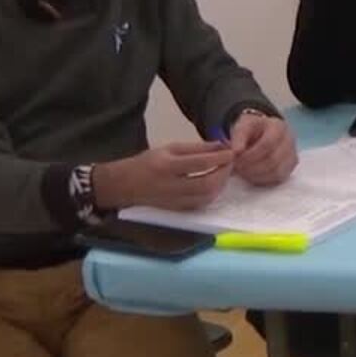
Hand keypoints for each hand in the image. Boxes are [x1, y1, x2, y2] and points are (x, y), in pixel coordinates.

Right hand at [93, 141, 233, 211]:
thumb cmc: (148, 162)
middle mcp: (170, 186)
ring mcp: (173, 201)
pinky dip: (212, 194)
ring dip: (221, 185)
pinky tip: (215, 185)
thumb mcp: (169, 148)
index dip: (220, 158)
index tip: (231, 152)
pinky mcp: (176, 210)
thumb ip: (196, 148)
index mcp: (166, 166)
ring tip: (224, 172)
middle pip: (206, 184)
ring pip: (205, 197)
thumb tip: (221, 145)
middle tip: (231, 163)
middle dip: (223, 173)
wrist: (124, 185)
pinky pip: (200, 204)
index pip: (200, 163)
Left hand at [228, 110, 297, 186]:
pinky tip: (251, 174)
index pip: (268, 144)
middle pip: (273, 160)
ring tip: (243, 171)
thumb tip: (236, 152)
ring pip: (276, 172)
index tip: (236, 158)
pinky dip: (262, 179)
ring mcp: (292, 155)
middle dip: (251, 167)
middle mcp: (290, 141)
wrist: (261, 133)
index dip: (250, 154)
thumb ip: (238, 138)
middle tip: (237, 167)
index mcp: (279, 127)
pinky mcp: (290, 168)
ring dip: (256, 175)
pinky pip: (277, 179)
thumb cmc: (252, 129)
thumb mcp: (242, 127)